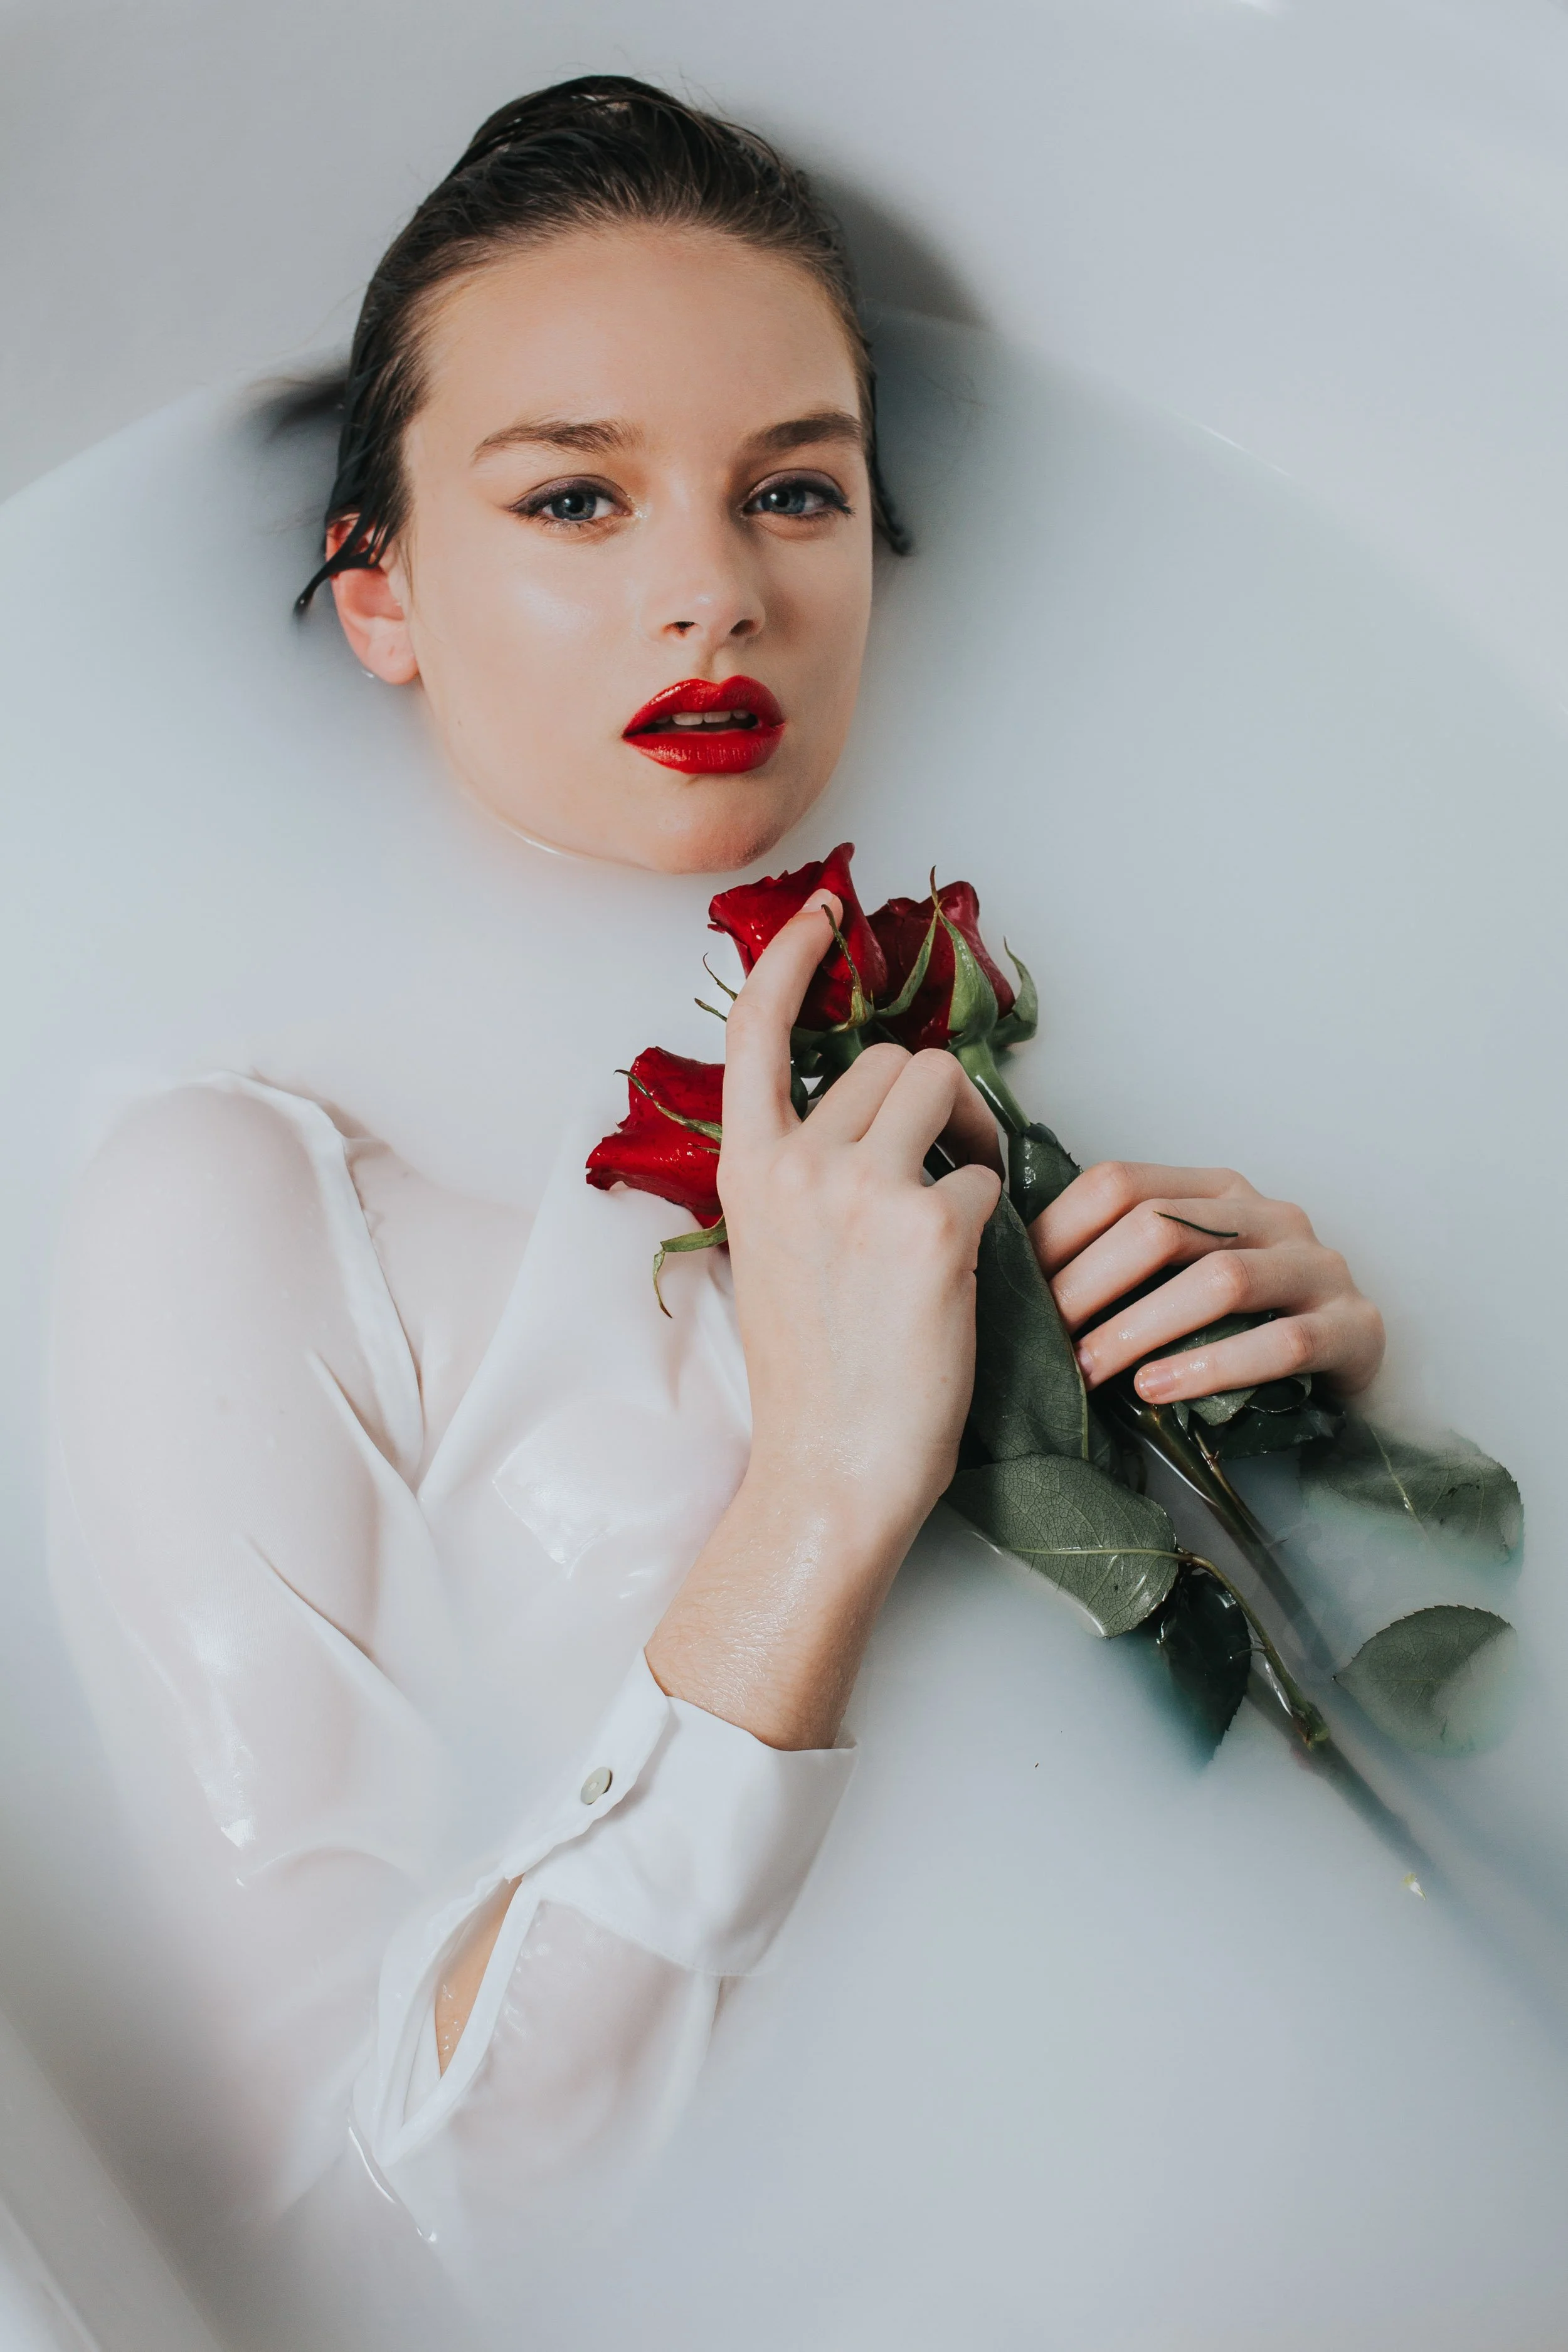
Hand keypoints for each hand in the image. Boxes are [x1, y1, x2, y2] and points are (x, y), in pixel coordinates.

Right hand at [719, 891, 1002, 1544]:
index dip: (791, 961)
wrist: (831, 1472)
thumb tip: (863, 1119)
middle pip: (888, 1061)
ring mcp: (861, 1190)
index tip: (822, 913)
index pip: (755, 1031)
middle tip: (943, 1169)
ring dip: (968, 1135)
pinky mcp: (931, 1226)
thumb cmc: (817, 1378)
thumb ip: (802, 1177)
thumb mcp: (775, 1256)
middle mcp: (795, 1164)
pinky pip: (987, 1173)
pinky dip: (993, 1214)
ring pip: (943, 1089)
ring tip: (958, 1207)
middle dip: (930, 1101)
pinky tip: (969, 1270)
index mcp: (748, 1170)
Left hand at [1030, 1162, 1384, 1404]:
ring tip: (1091, 1372)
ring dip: (1141, 1328)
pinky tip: (1158, 1391)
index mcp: (1215, 1190)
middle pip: (1160, 1227)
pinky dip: (1211, 1368)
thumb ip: (1120, 1264)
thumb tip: (1015, 1278)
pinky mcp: (1353, 1327)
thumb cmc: (1242, 1324)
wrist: (1348, 1366)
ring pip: (1218, 1280)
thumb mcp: (1178, 1278)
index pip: (1120, 1184)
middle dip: (1089, 1286)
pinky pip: (1280, 1343)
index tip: (1015, 1285)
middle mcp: (1269, 1214)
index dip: (1059, 1233)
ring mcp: (1316, 1266)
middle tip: (1045, 1339)